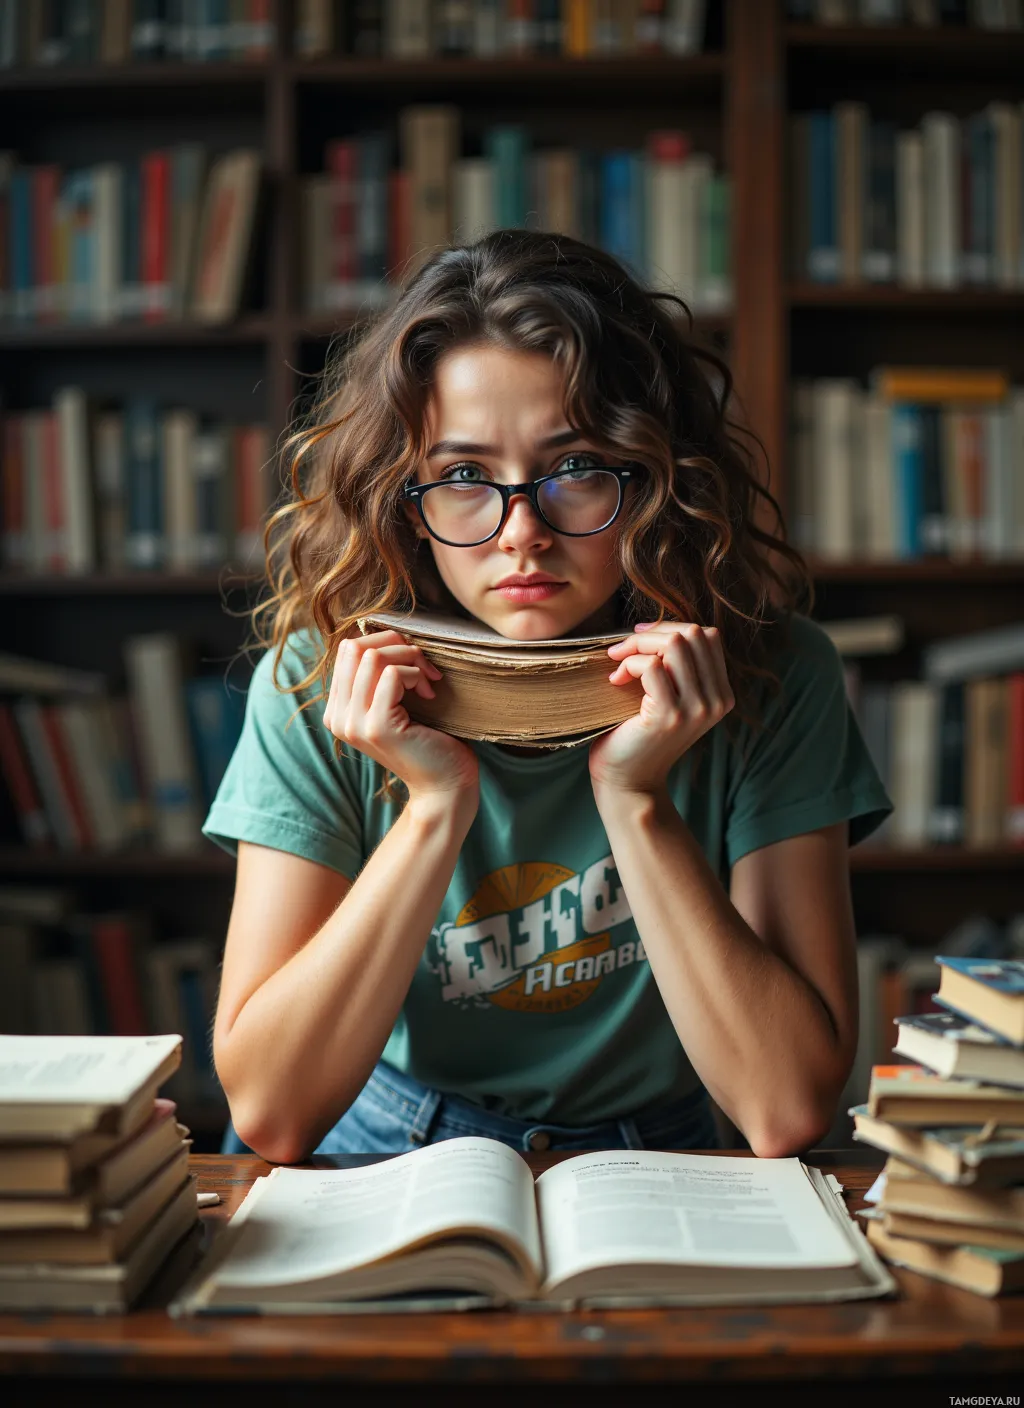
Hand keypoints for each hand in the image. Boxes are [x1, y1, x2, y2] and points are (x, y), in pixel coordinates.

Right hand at [324, 630, 478, 807]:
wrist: (444, 786)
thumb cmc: (428, 740)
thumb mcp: (395, 703)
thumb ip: (377, 676)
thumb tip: (380, 632)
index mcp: (337, 710)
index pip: (346, 650)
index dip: (383, 644)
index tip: (413, 664)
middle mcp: (337, 717)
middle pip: (354, 647)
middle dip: (396, 645)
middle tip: (423, 666)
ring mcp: (354, 723)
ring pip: (372, 656)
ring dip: (410, 659)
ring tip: (428, 681)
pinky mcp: (377, 726)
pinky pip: (391, 675)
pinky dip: (415, 674)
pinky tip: (430, 694)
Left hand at [588, 621, 734, 794]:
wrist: (627, 782)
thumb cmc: (638, 735)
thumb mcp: (668, 697)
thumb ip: (676, 667)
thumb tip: (655, 626)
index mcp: (721, 694)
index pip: (708, 635)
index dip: (670, 628)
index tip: (639, 641)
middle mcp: (717, 701)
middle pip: (693, 633)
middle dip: (652, 633)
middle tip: (621, 650)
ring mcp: (697, 709)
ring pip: (676, 644)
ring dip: (638, 646)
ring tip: (618, 664)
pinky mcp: (670, 715)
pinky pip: (653, 666)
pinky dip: (629, 664)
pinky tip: (615, 681)